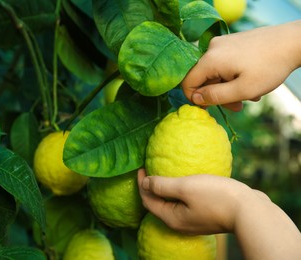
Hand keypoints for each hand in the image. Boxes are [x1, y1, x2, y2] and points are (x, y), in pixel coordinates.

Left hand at [137, 169, 260, 234]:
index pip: (148, 201)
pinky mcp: (206, 215)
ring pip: (172, 204)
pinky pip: (186, 203)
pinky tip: (186, 180)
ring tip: (165, 172)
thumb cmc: (216, 197)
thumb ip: (162, 186)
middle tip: (150, 168)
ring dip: (166, 189)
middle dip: (151, 187)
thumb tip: (145, 183)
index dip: (141, 184)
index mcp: (172, 218)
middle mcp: (180, 223)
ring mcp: (194, 221)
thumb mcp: (185, 187)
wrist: (250, 211)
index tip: (141, 167)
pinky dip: (180, 192)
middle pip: (158, 204)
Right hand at [181, 20, 300, 111]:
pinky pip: (223, 63)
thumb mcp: (242, 90)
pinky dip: (232, 76)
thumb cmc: (269, 67)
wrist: (293, 42)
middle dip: (217, 95)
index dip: (195, 99)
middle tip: (237, 106)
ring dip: (228, 87)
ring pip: (215, 72)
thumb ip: (215, 97)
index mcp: (210, 60)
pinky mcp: (231, 42)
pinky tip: (249, 82)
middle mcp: (211, 48)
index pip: (188, 83)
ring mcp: (222, 43)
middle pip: (203, 78)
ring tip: (249, 95)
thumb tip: (195, 99)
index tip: (212, 109)